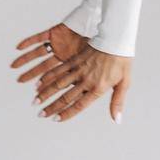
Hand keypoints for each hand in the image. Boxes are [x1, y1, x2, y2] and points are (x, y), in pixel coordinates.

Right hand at [12, 23, 131, 123]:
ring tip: (35, 101)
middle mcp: (86, 79)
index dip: (66, 113)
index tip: (55, 119)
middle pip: (65, 96)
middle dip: (51, 106)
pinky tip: (39, 82)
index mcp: (97, 87)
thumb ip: (117, 102)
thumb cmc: (122, 61)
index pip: (79, 104)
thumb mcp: (124, 83)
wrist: (116, 38)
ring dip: (46, 92)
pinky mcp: (75, 59)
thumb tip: (116, 121)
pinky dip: (48, 76)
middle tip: (40, 114)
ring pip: (59, 83)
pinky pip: (59, 69)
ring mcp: (79, 69)